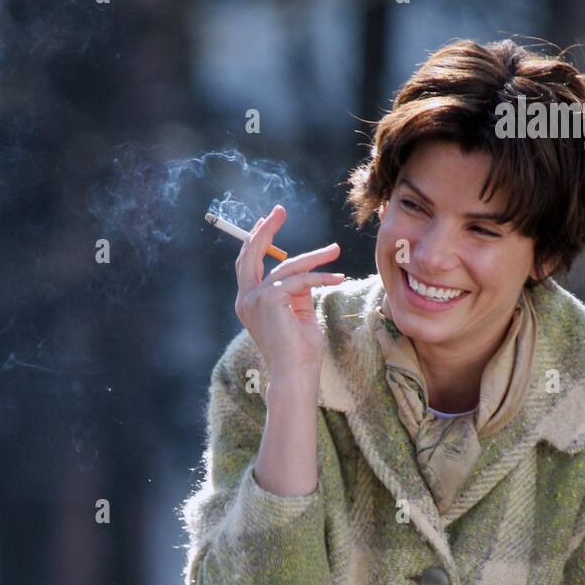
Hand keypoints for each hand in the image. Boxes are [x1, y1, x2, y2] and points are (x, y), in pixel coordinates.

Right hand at [234, 204, 344, 379]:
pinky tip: (338, 279)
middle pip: (250, 254)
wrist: (296, 374)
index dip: (256, 241)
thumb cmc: (300, 350)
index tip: (266, 222)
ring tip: (335, 251)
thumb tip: (305, 271)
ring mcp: (254, 299)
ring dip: (314, 258)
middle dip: (265, 230)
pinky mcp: (270, 299)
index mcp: (249, 302)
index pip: (247, 265)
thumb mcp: (298, 312)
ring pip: (286, 267)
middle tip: (279, 210)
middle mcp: (246, 299)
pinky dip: (320, 278)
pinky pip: (299, 280)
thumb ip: (296, 291)